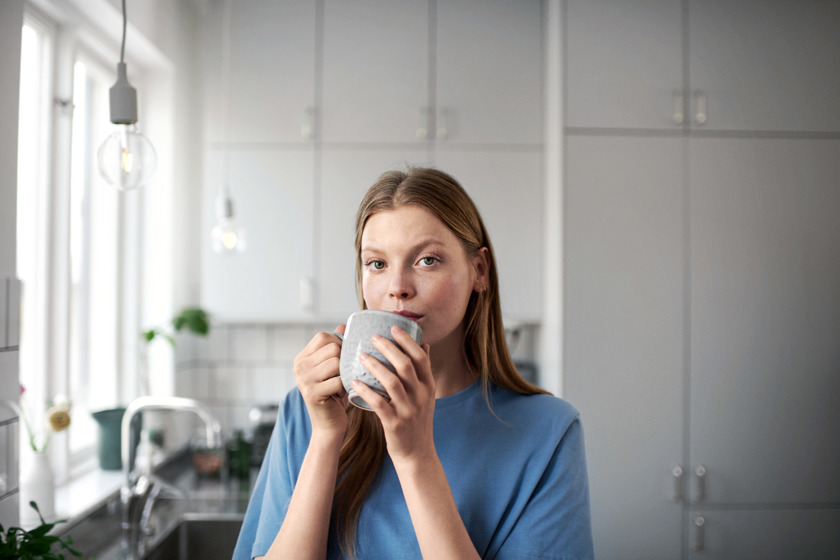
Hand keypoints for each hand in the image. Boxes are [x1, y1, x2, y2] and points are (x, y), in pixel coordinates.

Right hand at [293, 326, 347, 437]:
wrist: (329, 425)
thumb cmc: (334, 394)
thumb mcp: (334, 368)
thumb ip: (336, 346)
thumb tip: (344, 324)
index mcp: (302, 358)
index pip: (324, 337)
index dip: (339, 344)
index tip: (342, 359)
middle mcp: (299, 366)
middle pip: (333, 348)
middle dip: (344, 361)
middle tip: (342, 376)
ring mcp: (303, 379)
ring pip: (336, 362)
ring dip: (345, 374)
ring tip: (340, 385)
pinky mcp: (311, 393)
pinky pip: (339, 380)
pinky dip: (345, 387)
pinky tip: (340, 395)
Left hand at [351, 325, 435, 464]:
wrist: (417, 454)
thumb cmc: (417, 420)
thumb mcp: (426, 395)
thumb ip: (424, 370)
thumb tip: (424, 344)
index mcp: (428, 386)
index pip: (420, 357)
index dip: (407, 341)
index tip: (392, 327)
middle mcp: (421, 396)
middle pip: (406, 366)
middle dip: (388, 348)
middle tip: (372, 337)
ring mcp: (408, 410)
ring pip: (392, 382)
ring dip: (375, 366)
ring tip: (361, 356)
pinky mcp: (394, 424)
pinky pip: (379, 403)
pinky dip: (366, 391)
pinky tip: (354, 382)